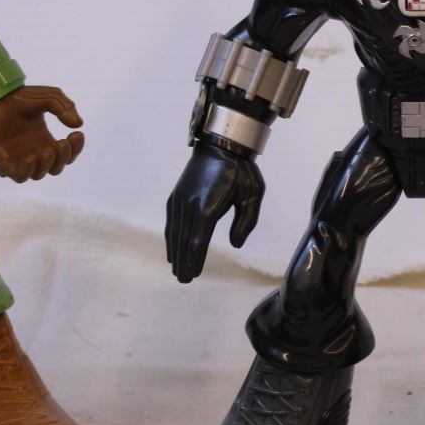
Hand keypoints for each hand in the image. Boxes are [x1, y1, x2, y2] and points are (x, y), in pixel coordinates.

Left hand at [0, 86, 85, 181]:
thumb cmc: (20, 97)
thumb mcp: (49, 98)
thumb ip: (65, 108)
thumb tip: (79, 124)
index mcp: (45, 142)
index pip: (66, 155)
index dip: (75, 149)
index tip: (77, 134)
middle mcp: (34, 153)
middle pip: (54, 168)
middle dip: (62, 159)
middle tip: (61, 143)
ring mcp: (18, 158)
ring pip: (37, 175)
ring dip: (45, 166)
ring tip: (46, 151)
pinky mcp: (2, 161)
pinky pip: (17, 176)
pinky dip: (26, 171)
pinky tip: (30, 157)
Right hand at [165, 139, 264, 282]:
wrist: (220, 144)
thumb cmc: (241, 171)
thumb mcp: (253, 194)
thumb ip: (245, 221)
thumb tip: (235, 244)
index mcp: (207, 206)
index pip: (198, 240)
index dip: (194, 259)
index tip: (194, 275)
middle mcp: (189, 204)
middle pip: (183, 240)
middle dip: (183, 262)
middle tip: (184, 280)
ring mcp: (180, 199)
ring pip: (175, 232)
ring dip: (175, 252)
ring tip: (177, 270)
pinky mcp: (176, 195)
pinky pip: (171, 222)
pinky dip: (171, 238)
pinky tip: (172, 249)